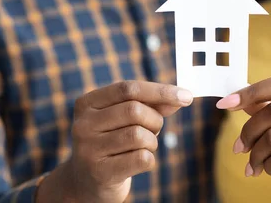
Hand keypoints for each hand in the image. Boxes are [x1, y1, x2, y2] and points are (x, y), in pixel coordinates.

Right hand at [38, 81, 192, 202]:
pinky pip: (141, 158)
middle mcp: (83, 124)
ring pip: (139, 135)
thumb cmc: (114, 143)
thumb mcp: (126, 119)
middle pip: (135, 110)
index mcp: (87, 103)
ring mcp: (88, 149)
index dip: (161, 91)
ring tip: (143, 147)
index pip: (128, 88)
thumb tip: (181, 98)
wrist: (88, 182)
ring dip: (152, 142)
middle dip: (155, 120)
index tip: (187, 96)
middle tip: (154, 130)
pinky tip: (138, 162)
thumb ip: (151, 105)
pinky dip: (149, 159)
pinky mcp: (100, 172)